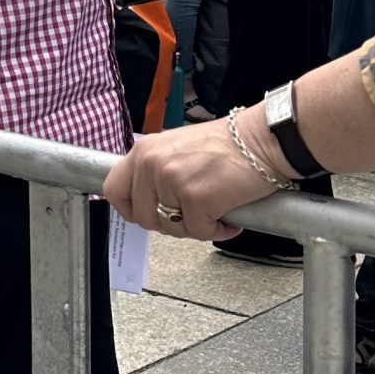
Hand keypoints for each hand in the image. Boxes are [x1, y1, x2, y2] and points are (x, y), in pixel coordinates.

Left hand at [103, 122, 274, 241]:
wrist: (261, 141)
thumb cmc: (227, 146)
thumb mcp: (176, 148)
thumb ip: (155, 170)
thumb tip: (145, 199)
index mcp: (144, 151)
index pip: (113, 189)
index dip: (129, 209)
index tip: (146, 214)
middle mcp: (152, 164)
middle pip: (143, 217)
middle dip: (169, 223)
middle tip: (192, 213)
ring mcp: (172, 181)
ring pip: (171, 228)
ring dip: (195, 226)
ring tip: (213, 209)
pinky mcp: (196, 198)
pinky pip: (199, 232)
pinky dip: (218, 230)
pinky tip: (229, 216)